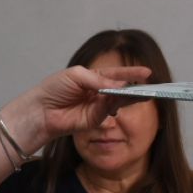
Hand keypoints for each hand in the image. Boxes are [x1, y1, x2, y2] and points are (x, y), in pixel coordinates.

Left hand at [26, 63, 152, 144]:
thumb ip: (98, 79)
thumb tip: (119, 84)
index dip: (131, 73)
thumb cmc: (54, 89)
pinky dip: (116, 104)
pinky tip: (122, 98)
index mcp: (92, 78)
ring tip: (143, 92)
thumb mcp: (76, 75)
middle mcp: (97, 93)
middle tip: (151, 85)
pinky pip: (109, 110)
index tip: (147, 72)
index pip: (115, 74)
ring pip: (118, 100)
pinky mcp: (94, 120)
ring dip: (130, 96)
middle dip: (135, 86)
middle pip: (120, 89)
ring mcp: (97, 107)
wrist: (40, 110)